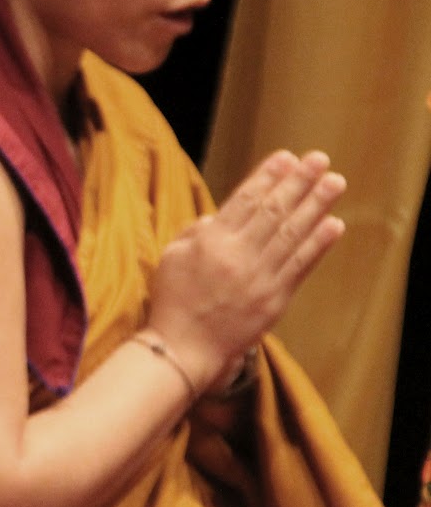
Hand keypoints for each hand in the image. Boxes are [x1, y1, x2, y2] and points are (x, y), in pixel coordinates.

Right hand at [148, 149, 344, 391]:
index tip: (286, 157)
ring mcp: (260, 279)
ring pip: (293, 234)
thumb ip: (197, 231)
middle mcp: (238, 256)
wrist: (184, 349)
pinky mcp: (275, 300)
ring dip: (317, 206)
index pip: (245, 201)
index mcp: (210, 242)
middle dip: (299, 183)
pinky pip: (301, 266)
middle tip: (319, 160)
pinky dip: (318, 244)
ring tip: (334, 182)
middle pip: (274, 212)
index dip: (268, 177)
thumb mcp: (172, 257)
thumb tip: (221, 215)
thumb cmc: (173, 301)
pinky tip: (333, 224)